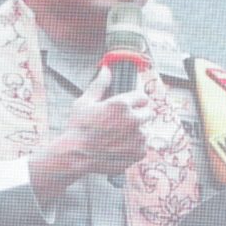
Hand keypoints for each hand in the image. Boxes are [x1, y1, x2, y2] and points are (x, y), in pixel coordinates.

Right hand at [29, 66, 153, 202]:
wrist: (77, 156)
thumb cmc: (78, 128)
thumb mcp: (85, 102)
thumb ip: (100, 85)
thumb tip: (106, 70)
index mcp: (121, 104)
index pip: (142, 97)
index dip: (136, 101)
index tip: (132, 105)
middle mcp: (133, 120)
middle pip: (148, 114)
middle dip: (139, 116)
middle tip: (124, 122)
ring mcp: (137, 138)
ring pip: (145, 131)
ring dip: (136, 133)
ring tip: (119, 137)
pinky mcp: (138, 153)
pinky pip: (142, 147)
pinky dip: (134, 147)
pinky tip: (120, 147)